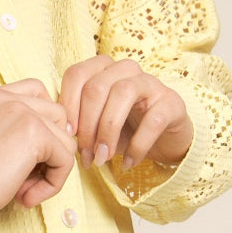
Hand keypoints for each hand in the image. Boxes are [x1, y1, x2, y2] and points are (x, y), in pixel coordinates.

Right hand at [0, 80, 75, 209]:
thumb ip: (9, 137)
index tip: (30, 156)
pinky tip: (26, 197)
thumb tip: (56, 144)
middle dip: (50, 149)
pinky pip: (65, 158)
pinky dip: (52, 184)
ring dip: (50, 171)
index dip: (43, 123)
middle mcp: (3, 97)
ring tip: (23, 192)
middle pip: (57, 113)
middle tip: (25, 180)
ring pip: (64, 139)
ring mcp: (20, 110)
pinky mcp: (34, 131)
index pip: (34, 93)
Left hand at [59, 55, 192, 171]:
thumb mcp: (95, 124)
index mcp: (103, 69)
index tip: (67, 134)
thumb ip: (77, 122)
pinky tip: (128, 163)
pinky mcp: (172, 103)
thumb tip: (59, 134)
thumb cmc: (124, 129)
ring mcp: (152, 83)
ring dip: (108, 132)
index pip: (77, 74)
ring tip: (102, 159)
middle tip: (84, 154)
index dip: (68, 104)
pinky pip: (153, 120)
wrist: (164, 139)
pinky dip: (137, 146)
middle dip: (86, 125)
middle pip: (96, 87)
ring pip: (122, 94)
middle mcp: (126, 69)